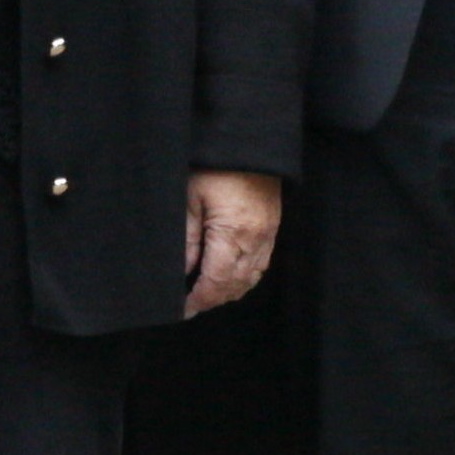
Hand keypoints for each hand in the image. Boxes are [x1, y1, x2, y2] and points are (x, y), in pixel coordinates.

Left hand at [181, 168, 284, 314]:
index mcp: (234, 235)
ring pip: (250, 278)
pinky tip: (228, 275)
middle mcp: (256, 240)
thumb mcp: (189, 199)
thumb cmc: (215, 167)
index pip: (216, 282)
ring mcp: (268, 235)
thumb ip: (186, 239)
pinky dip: (244, 276)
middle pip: (235, 285)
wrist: (249, 144)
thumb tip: (182, 272)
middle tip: (189, 304)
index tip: (182, 309)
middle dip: (212, 299)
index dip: (199, 300)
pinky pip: (261, 264)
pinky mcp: (272, 227)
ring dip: (228, 290)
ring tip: (205, 293)